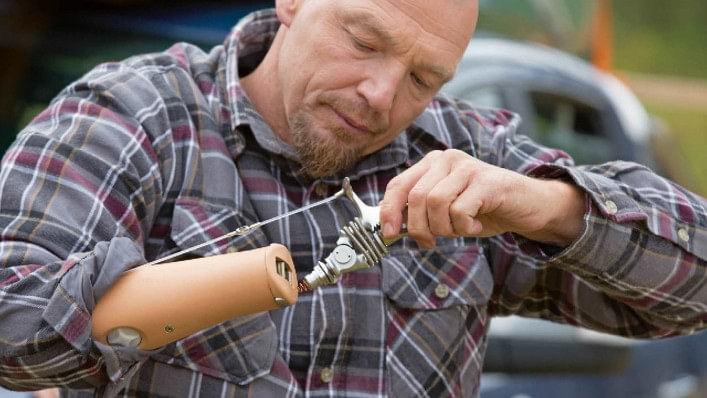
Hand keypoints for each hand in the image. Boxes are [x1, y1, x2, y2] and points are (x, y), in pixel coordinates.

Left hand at [379, 149, 584, 247]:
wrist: (526, 205)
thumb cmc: (482, 209)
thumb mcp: (444, 211)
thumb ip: (419, 213)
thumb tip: (391, 229)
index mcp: (432, 163)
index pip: (398, 184)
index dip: (389, 211)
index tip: (390, 233)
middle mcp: (447, 159)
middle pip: (416, 197)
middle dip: (418, 227)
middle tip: (430, 241)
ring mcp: (467, 167)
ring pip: (435, 202)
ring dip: (443, 227)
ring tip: (458, 229)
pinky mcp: (486, 181)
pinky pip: (460, 210)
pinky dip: (464, 226)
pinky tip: (476, 223)